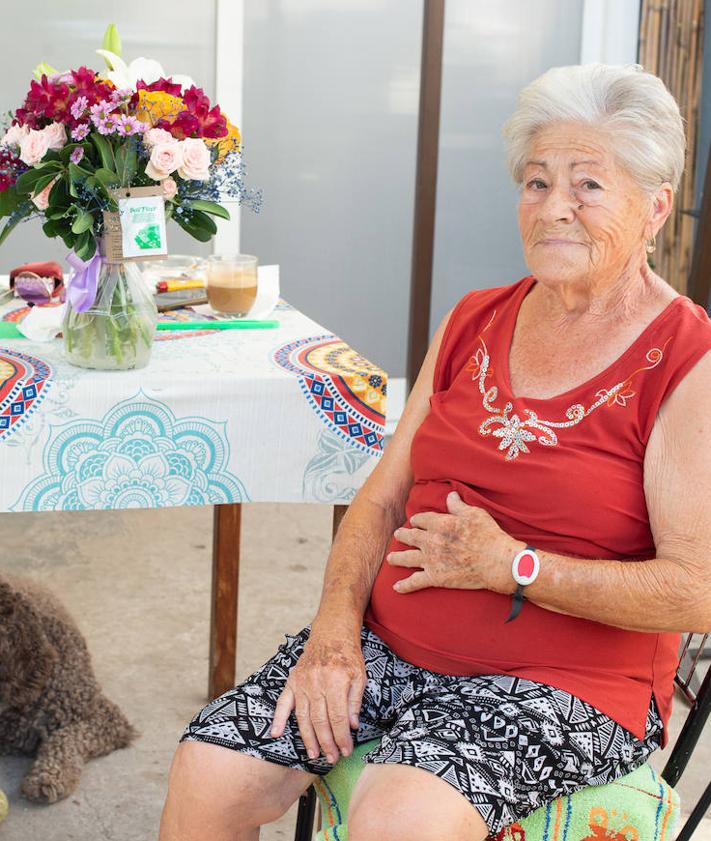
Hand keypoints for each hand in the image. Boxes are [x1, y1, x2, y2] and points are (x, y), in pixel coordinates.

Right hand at [270, 628, 365, 764]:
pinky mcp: (292, 681)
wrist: (331, 634)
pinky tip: (275, 734)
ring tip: (313, 755)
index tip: (346, 750)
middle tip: (332, 758)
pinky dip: (278, 719)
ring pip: (303, 717)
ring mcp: (301, 683)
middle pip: (320, 721)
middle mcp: (316, 683)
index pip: (338, 717)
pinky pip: (283, 703)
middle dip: (327, 743)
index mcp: (335, 681)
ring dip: (308, 739)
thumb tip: (352, 726)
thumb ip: (355, 701)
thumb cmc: (348, 655)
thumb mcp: (360, 676)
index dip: (342, 737)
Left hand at [387, 491, 520, 593]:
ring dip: (397, 558)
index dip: (417, 520)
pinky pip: (415, 582)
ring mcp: (431, 560)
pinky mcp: (435, 577)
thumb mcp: (475, 514)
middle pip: (410, 536)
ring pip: (407, 558)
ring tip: (391, 558)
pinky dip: (405, 585)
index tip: (415, 522)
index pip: (421, 519)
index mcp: (440, 523)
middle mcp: (431, 540)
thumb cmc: (488, 536)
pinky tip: (396, 587)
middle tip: (397, 535)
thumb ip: (458, 506)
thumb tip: (450, 496)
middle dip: (402, 535)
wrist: (495, 562)